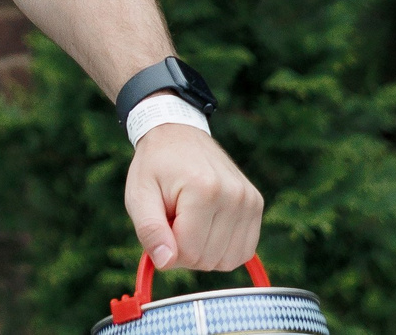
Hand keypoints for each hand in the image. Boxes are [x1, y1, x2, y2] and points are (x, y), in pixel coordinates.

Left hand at [125, 125, 262, 273]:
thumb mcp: (139, 195)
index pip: (188, 253)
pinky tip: (207, 225)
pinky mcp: (256, 204)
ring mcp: (250, 200)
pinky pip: (243, 251)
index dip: (168, 248)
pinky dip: (223, 248)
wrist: (178, 133)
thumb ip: (149, 230)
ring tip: (190, 220)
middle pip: (208, 259)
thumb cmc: (155, 166)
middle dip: (185, 250)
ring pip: (228, 261)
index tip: (161, 222)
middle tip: (174, 218)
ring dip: (204, 251)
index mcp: (204, 190)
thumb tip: (165, 263)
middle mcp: (234, 195)